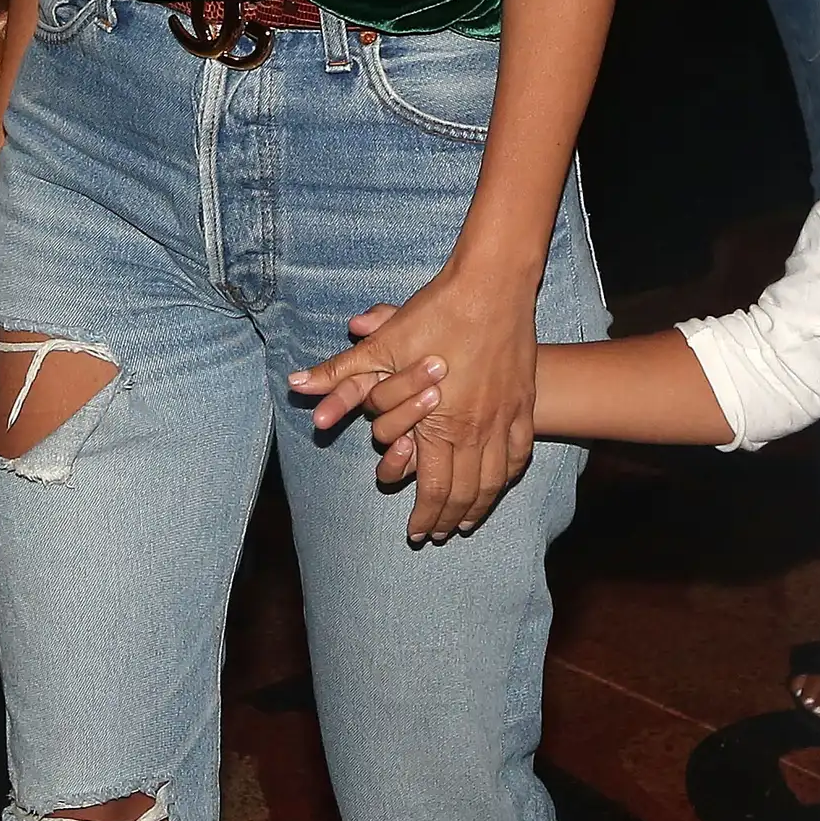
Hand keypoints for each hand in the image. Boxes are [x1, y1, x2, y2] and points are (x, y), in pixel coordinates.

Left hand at [296, 265, 539, 542]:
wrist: (493, 285)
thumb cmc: (436, 314)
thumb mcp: (382, 345)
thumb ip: (340, 375)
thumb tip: (295, 386)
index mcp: (440, 425)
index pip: (432, 489)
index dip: (423, 517)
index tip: (415, 533)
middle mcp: (476, 430)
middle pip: (465, 494)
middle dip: (448, 520)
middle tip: (437, 535)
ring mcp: (505, 419)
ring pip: (494, 481)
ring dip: (479, 506)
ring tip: (466, 521)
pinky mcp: (524, 404)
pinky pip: (518, 454)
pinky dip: (505, 477)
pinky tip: (497, 483)